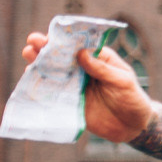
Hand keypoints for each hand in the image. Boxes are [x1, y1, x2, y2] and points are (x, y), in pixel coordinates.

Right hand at [21, 33, 153, 142]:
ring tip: (29, 55)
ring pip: (54, 73)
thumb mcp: (122, 81)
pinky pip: (53, 93)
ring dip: (40, 64)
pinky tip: (31, 79)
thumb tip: (81, 53)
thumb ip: (102, 69)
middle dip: (46, 48)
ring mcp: (75, 86)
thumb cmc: (133, 98)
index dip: (64, 39)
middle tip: (33, 42)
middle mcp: (83, 70)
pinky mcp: (69, 102)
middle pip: (62, 57)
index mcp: (98, 59)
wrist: (133, 126)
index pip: (79, 45)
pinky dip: (42, 86)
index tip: (50, 35)